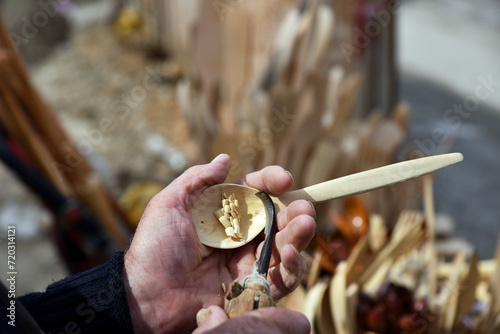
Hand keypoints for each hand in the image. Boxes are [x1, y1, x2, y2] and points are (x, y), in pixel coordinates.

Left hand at [123, 154, 315, 332]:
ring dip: (300, 234)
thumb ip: (197, 179)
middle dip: (296, 210)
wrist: (147, 296)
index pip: (255, 193)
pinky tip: (289, 253)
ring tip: (305, 225)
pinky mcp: (252, 289)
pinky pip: (282, 278)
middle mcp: (239, 237)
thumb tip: (225, 159)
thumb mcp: (169, 205)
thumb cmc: (154, 248)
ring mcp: (247, 264)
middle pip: (278, 220)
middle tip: (304, 208)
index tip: (285, 179)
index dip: (272, 182)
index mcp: (223, 215)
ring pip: (286, 247)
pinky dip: (293, 266)